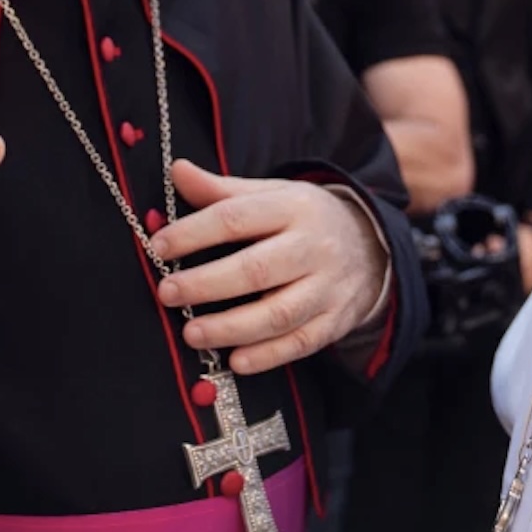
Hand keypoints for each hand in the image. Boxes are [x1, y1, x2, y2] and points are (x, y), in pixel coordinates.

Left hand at [153, 160, 388, 375]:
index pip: (237, 217)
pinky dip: (268, 355)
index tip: (158, 247)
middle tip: (167, 293)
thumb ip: (222, 190)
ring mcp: (328, 286)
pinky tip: (235, 360)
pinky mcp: (336, 319)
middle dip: (207, 284)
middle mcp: (314, 245)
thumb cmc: (304, 220)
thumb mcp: (272, 195)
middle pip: (257, 269)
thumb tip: (177, 170)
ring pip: (279, 312)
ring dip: (232, 327)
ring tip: (191, 333)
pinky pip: (302, 342)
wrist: (372, 246)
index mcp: (293, 207)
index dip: (193, 233)